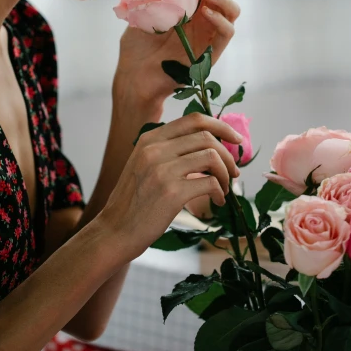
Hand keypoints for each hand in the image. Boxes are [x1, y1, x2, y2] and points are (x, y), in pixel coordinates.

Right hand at [99, 113, 241, 260]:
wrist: (114, 231)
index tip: (236, 140)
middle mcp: (155, 149)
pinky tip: (217, 201)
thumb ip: (168, 151)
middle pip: (206, 137)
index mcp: (150, 138)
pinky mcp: (171, 193)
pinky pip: (209, 183)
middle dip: (228, 154)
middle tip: (234, 171)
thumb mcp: (144, 164)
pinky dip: (220, 192)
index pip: (194, 119)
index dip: (220, 126)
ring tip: (224, 188)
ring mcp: (162, 170)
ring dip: (225, 173)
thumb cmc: (134, 201)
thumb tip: (208, 146)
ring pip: (211, 157)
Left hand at [113, 0, 240, 108]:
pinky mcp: (211, 53)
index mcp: (192, 4)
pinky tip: (207, 11)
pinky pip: (226, 33)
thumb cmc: (138, 43)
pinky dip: (220, 19)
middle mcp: (205, 17)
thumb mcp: (151, 2)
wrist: (132, 76)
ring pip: (233, 11)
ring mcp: (209, 34)